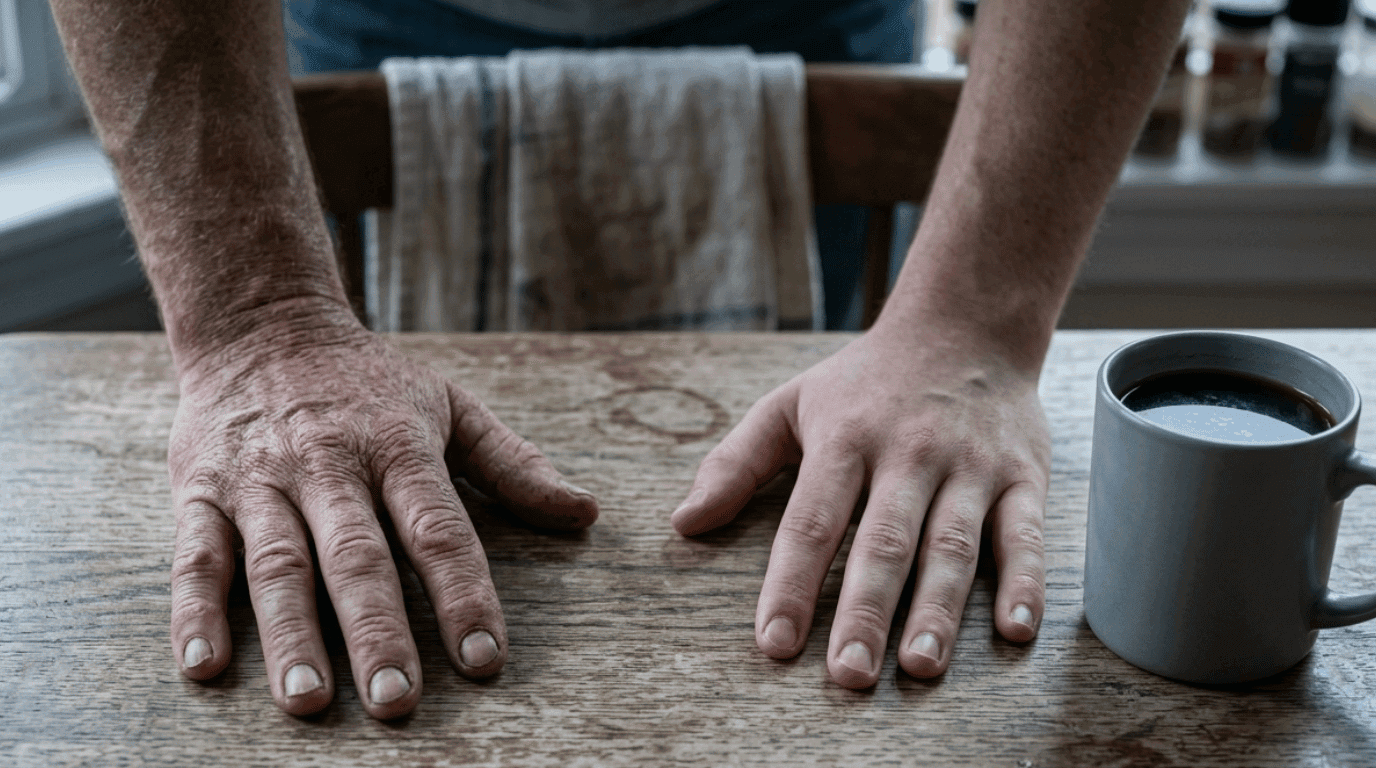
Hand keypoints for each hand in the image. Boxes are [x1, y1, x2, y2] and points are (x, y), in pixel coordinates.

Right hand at [166, 314, 597, 717]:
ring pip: (277, 564)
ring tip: (308, 703)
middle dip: (377, 632)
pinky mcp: (200, 492)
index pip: (438, 528)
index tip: (485, 659)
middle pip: (357, 556)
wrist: (260, 326)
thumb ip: (514, 464)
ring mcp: (261, 480)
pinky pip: (197, 556)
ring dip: (291, 636)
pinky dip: (194, 612)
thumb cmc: (368, 383)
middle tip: (395, 702)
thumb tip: (585, 512)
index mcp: (398, 446)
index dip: (464, 593)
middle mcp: (329, 465)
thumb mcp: (450, 406)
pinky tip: (205, 667)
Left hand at [670, 321, 1048, 687]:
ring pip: (952, 545)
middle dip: (865, 612)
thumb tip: (684, 523)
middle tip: (848, 675)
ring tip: (920, 666)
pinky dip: (1025, 583)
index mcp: (844, 440)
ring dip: (938, 610)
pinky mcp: (1023, 476)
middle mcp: (908, 454)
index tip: (775, 642)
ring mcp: (969, 466)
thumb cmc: (866, 380)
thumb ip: (735, 463)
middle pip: (884, 542)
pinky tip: (1014, 632)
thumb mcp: (790, 404)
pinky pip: (1025, 534)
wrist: (965, 325)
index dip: (792, 584)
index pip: (811, 522)